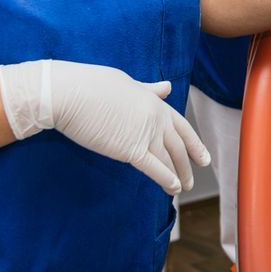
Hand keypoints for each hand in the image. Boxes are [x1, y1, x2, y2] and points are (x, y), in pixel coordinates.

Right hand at [0, 60, 208, 194]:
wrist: (68, 93)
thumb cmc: (90, 84)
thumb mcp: (126, 82)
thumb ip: (148, 90)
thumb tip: (167, 87)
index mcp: (154, 102)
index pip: (181, 126)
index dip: (194, 143)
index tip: (202, 156)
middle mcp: (155, 118)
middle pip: (178, 145)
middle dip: (188, 163)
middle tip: (194, 178)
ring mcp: (144, 134)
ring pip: (168, 158)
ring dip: (178, 175)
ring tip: (182, 188)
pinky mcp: (129, 149)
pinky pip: (154, 168)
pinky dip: (166, 179)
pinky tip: (173, 189)